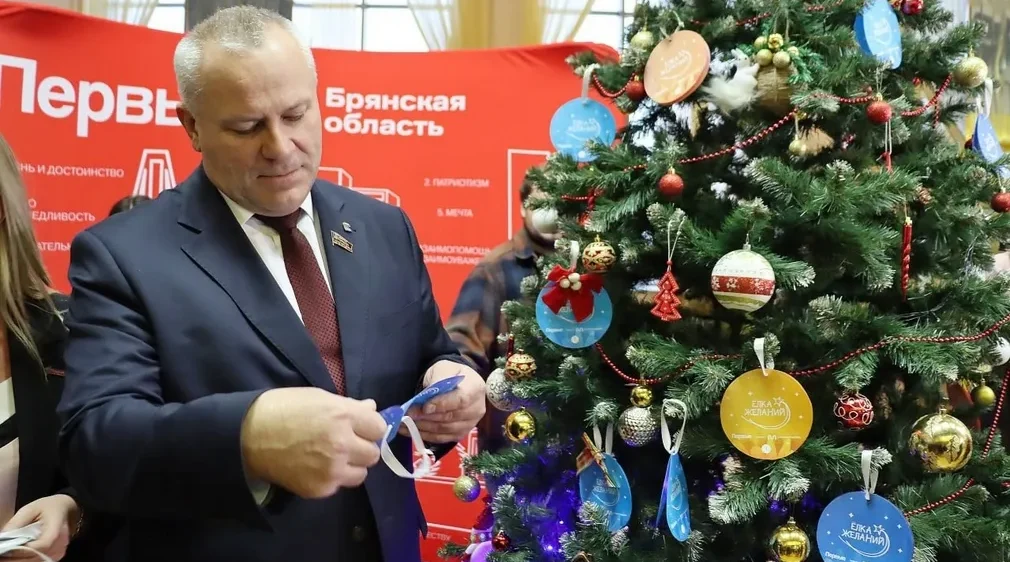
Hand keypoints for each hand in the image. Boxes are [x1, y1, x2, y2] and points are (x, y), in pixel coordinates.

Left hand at [1, 494, 77, 560]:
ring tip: (8, 555)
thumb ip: (17, 522)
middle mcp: (61, 544)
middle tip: (3, 555)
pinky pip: (40, 561)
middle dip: (17, 558)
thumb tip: (2, 537)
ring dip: (21, 560)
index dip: (23, 550)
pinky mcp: (56, 556)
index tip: (7, 550)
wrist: (66, 509)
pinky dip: (27, 560)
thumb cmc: (49, 507)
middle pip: (38, 557)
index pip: (42, 545)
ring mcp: (59, 552)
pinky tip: (17, 556)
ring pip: (38, 561)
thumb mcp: (31, 509)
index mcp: (57, 529)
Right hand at [240, 387, 386, 498]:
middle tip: (346, 442)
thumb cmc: (283, 409)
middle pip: (373, 453)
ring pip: (361, 473)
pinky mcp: (319, 488)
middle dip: (362, 447)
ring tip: (333, 457)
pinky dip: (333, 478)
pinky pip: (340, 485)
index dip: (369, 426)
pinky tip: (316, 467)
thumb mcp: (318, 398)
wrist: (248, 436)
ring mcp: (331, 469)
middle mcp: (342, 444)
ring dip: (352, 465)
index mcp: (343, 416)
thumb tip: (372, 408)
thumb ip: (349, 406)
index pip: (378, 427)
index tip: (360, 427)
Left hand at [403, 361, 485, 443]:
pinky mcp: (460, 434)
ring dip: (423, 427)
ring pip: (445, 430)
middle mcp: (477, 409)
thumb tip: (426, 402)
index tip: (425, 407)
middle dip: (427, 417)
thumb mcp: (442, 370)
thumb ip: (437, 383)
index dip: (442, 405)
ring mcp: (470, 424)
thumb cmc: (449, 373)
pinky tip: (410, 431)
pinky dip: (425, 435)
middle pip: (451, 417)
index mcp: (475, 388)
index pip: (461, 400)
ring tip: (405, 423)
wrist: (455, 383)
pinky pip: (442, 438)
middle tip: (408, 414)